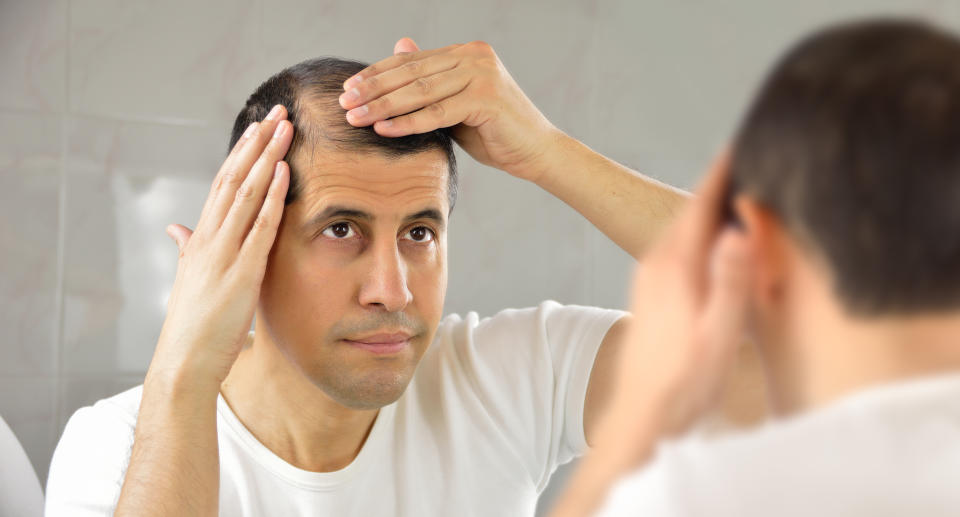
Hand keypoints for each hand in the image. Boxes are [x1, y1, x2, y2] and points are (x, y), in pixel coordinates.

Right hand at [148, 105, 292, 389]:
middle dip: (257, 142)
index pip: (223, 183)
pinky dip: (271, 197)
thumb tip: (175, 226)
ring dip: (267, 157)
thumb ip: (186, 248)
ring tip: (284, 127)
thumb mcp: (190, 278)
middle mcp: (209, 238)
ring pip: (245, 193)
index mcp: (201, 239)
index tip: (259, 127)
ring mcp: (223, 253)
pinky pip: (258, 226)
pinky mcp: (239, 272)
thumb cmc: (193, 326)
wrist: (184, 362)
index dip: (242, 153)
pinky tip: (284, 172)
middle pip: (234, 177)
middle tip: (278, 111)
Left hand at [338, 38, 561, 181]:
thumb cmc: (495, 133)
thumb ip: (429, 84)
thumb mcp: (455, 105)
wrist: (537, 153)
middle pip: (411, 73)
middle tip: (344, 103)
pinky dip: (407, 122)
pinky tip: (383, 129)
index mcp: (466, 53)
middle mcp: (474, 56)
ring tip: (355, 118)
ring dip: (383, 106)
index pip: (411, 61)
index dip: (377, 74)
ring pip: (420, 91)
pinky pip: (437, 112)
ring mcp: (482, 74)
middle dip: (373, 89)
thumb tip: (397, 48)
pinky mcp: (486, 98)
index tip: (348, 89)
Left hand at [550, 154, 753, 516]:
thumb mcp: (719, 332)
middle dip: (718, 181)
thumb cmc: (685, 379)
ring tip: (735, 187)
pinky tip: (714, 240)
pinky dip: (698, 232)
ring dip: (708, 207)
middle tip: (746, 153)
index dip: (723, 170)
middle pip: (691, 210)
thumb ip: (730, 281)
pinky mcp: (651, 292)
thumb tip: (739, 228)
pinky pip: (678, 247)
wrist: (643, 411)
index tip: (742, 139)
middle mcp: (657, 263)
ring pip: (683, 228)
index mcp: (676, 266)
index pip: (702, 203)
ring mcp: (650, 277)